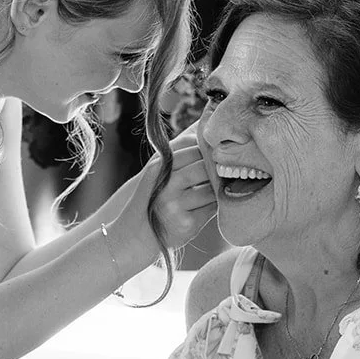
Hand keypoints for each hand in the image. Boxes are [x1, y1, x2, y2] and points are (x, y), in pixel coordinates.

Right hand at [116, 127, 215, 251]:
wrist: (134, 235)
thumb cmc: (152, 198)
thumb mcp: (157, 171)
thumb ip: (179, 150)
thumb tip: (203, 123)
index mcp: (159, 167)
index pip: (191, 145)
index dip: (205, 148)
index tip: (213, 152)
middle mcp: (166, 184)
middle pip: (204, 165)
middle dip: (215, 167)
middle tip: (225, 168)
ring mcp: (176, 205)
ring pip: (211, 187)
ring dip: (218, 187)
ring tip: (219, 186)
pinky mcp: (188, 224)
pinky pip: (213, 208)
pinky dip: (216, 205)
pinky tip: (211, 204)